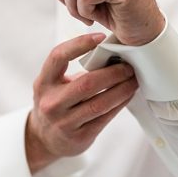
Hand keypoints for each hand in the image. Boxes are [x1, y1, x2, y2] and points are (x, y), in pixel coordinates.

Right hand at [26, 33, 138, 172]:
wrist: (44, 139)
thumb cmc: (55, 104)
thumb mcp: (54, 85)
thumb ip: (74, 71)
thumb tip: (110, 55)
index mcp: (44, 83)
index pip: (58, 57)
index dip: (79, 44)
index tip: (101, 37)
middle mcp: (51, 102)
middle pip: (87, 83)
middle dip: (113, 73)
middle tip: (128, 66)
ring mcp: (64, 122)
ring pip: (100, 103)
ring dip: (122, 89)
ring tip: (133, 80)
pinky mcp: (79, 136)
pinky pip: (105, 117)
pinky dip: (120, 104)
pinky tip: (128, 95)